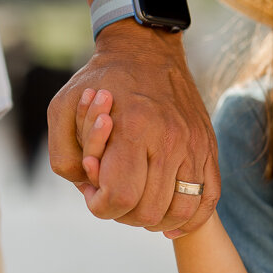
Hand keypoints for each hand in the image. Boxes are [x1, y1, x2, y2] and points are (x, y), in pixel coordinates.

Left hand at [47, 23, 219, 236]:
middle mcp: (171, 139)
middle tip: (114, 194)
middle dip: (124, 214)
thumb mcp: (62, 109)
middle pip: (150, 211)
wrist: (147, 51)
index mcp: (134, 129)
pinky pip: (210, 198)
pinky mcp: (208, 147)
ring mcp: (195, 144)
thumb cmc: (101, 82)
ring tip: (139, 206)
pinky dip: (191, 218)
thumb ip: (65, 158)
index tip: (94, 193)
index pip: (122, 198)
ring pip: (182, 210)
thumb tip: (90, 190)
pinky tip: (172, 220)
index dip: (102, 207)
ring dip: (156, 220)